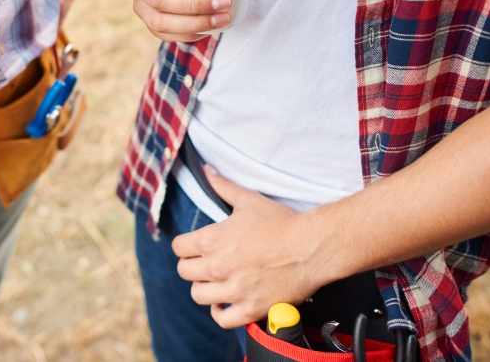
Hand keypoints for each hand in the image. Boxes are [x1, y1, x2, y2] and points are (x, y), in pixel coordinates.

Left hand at [171, 166, 333, 328]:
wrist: (311, 247)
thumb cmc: (281, 222)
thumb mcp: (248, 200)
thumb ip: (223, 186)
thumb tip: (207, 171)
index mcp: (212, 240)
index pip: (178, 248)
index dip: (185, 246)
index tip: (194, 247)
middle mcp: (217, 266)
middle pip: (184, 272)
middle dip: (192, 266)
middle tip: (206, 263)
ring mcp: (234, 289)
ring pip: (197, 295)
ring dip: (204, 288)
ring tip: (215, 282)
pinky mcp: (251, 307)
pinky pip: (222, 319)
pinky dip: (220, 312)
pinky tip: (225, 303)